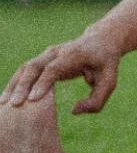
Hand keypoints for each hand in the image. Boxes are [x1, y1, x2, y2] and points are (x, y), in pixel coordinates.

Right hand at [0, 31, 121, 112]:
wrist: (101, 40)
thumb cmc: (105, 64)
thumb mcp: (109, 82)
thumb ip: (96, 99)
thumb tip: (74, 111)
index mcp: (74, 55)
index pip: (54, 68)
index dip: (43, 83)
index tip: (32, 99)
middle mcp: (57, 52)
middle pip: (34, 66)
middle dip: (22, 85)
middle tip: (14, 104)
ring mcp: (47, 54)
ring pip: (26, 67)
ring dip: (14, 85)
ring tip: (4, 103)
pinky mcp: (42, 59)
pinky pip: (25, 70)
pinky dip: (16, 83)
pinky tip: (8, 97)